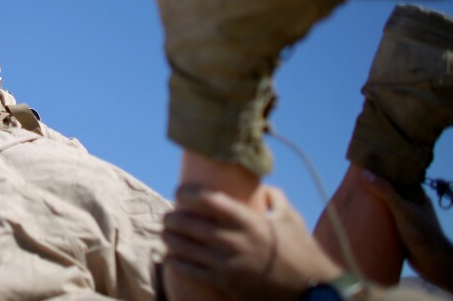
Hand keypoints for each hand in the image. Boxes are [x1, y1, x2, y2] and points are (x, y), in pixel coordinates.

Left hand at [162, 185, 340, 300]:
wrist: (310, 289)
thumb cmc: (301, 250)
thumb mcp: (291, 217)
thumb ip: (273, 197)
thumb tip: (260, 186)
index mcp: (248, 220)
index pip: (208, 200)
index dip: (187, 193)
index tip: (179, 191)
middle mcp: (234, 240)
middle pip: (190, 223)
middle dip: (172, 217)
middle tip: (168, 215)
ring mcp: (228, 263)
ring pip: (186, 247)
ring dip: (170, 238)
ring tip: (165, 233)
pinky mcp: (226, 282)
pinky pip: (192, 271)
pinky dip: (176, 262)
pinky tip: (169, 257)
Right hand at [361, 170, 452, 292]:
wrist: (433, 263)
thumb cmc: (421, 233)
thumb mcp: (402, 209)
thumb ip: (385, 192)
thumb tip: (364, 173)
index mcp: (415, 194)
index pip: (396, 177)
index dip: (381, 170)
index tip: (364, 165)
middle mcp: (411, 204)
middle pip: (389, 191)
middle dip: (373, 187)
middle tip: (353, 182)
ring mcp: (406, 218)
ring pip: (386, 207)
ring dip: (372, 205)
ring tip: (353, 198)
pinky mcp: (400, 231)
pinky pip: (385, 221)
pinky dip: (375, 219)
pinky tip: (362, 218)